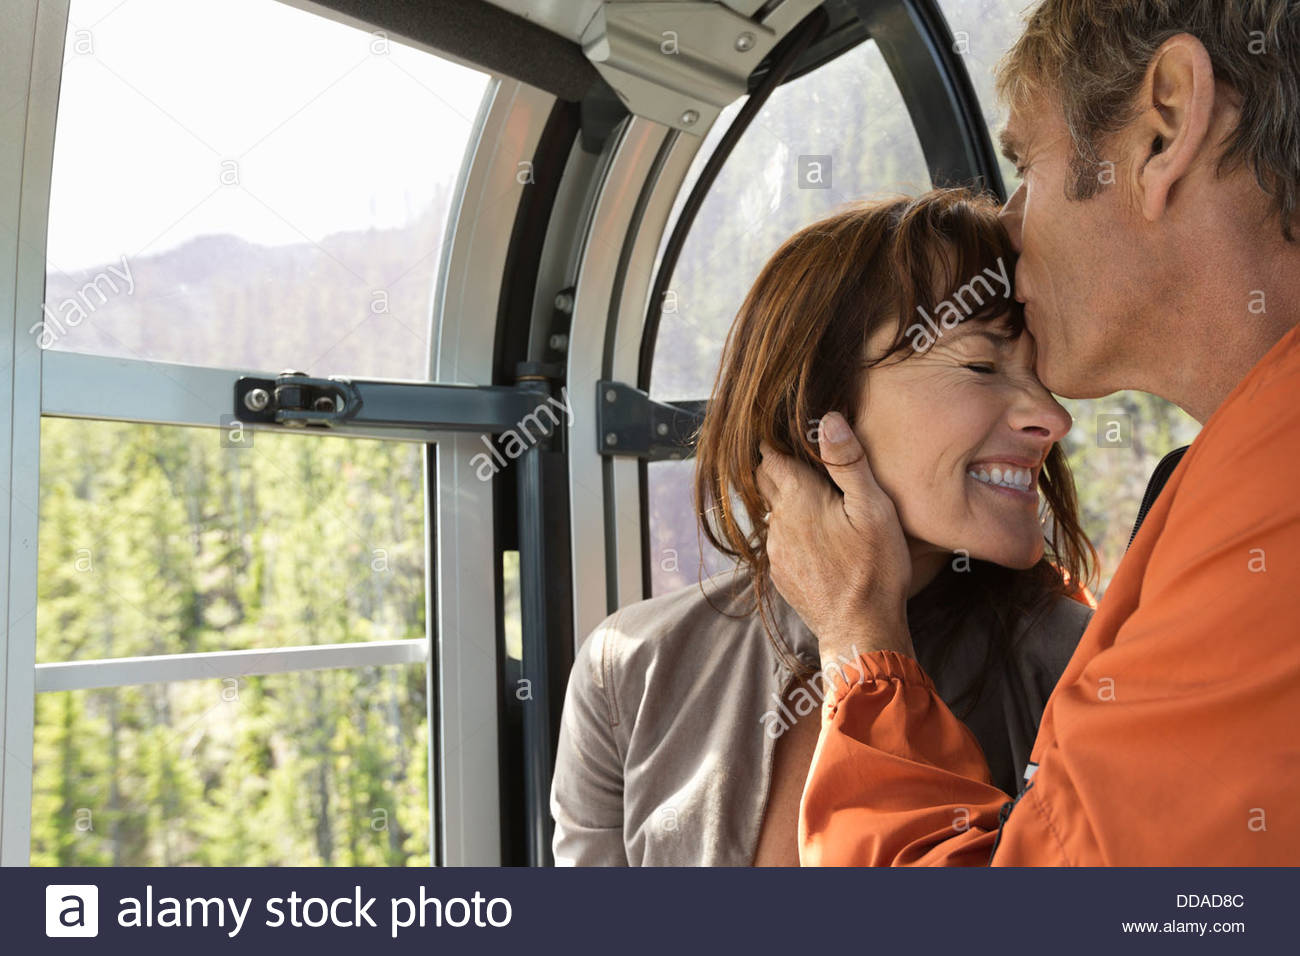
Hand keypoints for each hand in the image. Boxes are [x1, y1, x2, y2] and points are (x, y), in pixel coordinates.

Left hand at [756, 411, 914, 670]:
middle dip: (776, 468)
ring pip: (773, 514)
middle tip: (797, 458)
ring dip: (787, 503)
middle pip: (765, 482)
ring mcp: (776, 551)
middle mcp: (779, 522)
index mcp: (799, 499)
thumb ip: (849, 462)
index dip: (777, 442)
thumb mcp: (874, 509)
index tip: (783, 431)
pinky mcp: (781, 575)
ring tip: (813, 500)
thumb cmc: (874, 569)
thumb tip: (828, 420)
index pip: (771, 457)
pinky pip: (780, 542)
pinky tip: (816, 538)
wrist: (860, 630)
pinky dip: (792, 533)